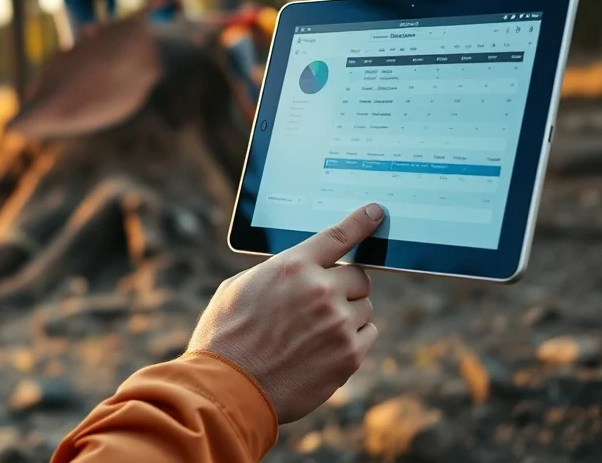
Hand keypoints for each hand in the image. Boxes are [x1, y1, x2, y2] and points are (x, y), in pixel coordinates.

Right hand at [187, 204, 383, 423]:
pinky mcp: (349, 356)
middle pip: (358, 275)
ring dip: (347, 315)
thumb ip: (277, 273)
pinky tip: (324, 349)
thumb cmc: (225, 337)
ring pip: (364, 307)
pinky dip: (352, 340)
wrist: (228, 389)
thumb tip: (298, 270)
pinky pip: (368, 335)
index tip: (377, 212)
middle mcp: (320, 290)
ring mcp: (338, 324)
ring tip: (314, 333)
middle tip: (323, 302)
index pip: (337, 236)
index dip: (361, 222)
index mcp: (291, 267)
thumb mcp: (239, 288)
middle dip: (344, 286)